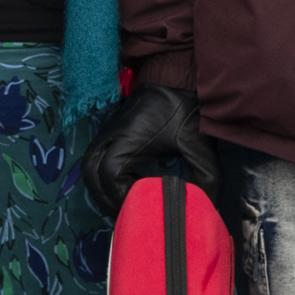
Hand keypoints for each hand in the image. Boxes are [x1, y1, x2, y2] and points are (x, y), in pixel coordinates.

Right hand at [81, 83, 214, 218]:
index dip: (122, 195)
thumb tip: (204, 208)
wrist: (175, 80)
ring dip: (100, 190)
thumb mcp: (201, 147)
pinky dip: (100, 178)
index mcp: (129, 138)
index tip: (142, 203)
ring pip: (88, 167)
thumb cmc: (186, 112)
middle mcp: (111, 135)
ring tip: (122, 204)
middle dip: (105, 199)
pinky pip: (93, 159)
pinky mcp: (108, 132)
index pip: (109, 174)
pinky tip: (122, 187)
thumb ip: (207, 181)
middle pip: (91, 174)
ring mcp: (106, 132)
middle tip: (128, 213)